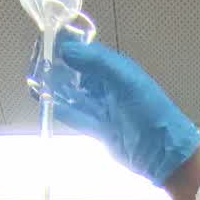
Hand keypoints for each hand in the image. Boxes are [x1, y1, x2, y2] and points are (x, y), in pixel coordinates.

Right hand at [51, 37, 199, 186]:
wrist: (163, 152)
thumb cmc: (150, 111)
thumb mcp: (125, 80)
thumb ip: (97, 62)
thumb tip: (66, 50)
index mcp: (115, 69)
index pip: (86, 53)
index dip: (66, 49)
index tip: (45, 47)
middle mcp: (108, 86)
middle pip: (77, 74)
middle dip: (58, 70)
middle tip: (38, 68)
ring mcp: (103, 108)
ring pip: (74, 95)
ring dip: (57, 90)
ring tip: (37, 85)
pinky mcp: (100, 129)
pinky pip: (77, 117)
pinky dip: (63, 111)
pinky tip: (47, 105)